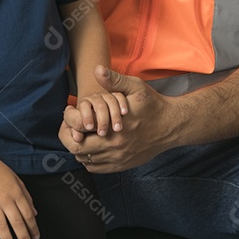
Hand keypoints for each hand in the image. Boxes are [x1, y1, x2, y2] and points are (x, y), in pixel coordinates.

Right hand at [0, 154, 40, 238]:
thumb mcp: (17, 180)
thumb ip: (27, 196)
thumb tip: (34, 212)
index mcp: (16, 193)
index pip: (28, 215)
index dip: (33, 228)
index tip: (36, 238)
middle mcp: (5, 200)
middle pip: (17, 223)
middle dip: (24, 238)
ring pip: (2, 226)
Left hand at [59, 66, 176, 172]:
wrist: (171, 126)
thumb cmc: (152, 105)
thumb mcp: (135, 87)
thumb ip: (114, 80)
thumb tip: (97, 70)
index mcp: (113, 129)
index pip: (77, 135)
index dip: (67, 126)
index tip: (68, 115)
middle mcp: (114, 148)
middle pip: (77, 150)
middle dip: (69, 137)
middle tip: (70, 126)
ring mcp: (118, 159)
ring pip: (85, 161)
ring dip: (79, 148)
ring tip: (80, 134)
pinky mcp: (123, 165)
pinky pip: (97, 168)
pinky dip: (89, 159)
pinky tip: (92, 146)